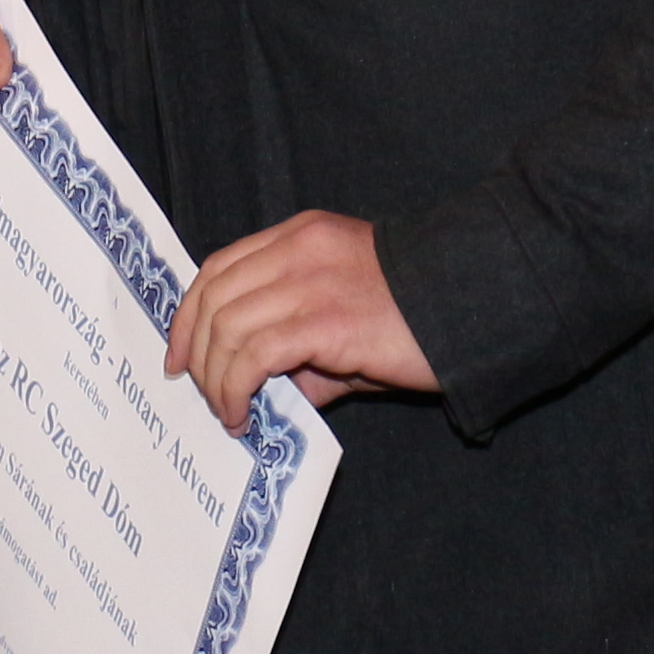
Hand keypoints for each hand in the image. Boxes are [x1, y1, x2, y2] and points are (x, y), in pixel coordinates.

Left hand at [169, 212, 437, 433]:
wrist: (474, 304)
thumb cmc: (416, 315)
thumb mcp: (345, 315)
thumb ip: (299, 340)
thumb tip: (259, 388)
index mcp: (300, 237)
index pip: (218, 268)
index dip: (187, 316)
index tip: (178, 359)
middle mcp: (297, 251)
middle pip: (213, 297)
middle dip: (194, 353)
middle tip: (204, 396)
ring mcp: (310, 282)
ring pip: (226, 327)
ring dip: (215, 379)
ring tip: (229, 412)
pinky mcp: (325, 321)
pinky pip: (254, 355)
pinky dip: (236, 389)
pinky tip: (245, 415)